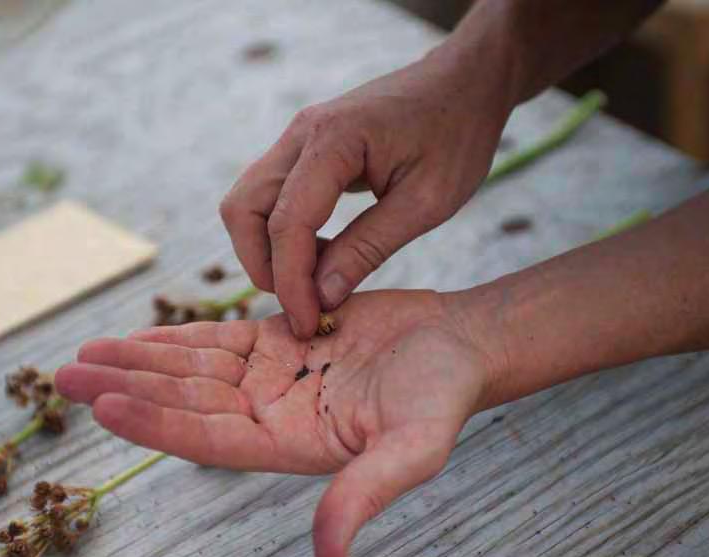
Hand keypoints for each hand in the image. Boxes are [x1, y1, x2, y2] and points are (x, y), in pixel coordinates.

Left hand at [55, 290, 493, 556]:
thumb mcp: (412, 449)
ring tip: (87, 353)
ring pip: (192, 368)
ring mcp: (272, 376)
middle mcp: (271, 414)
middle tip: (65, 375)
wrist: (458, 345)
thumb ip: (364, 495)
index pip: (209, 439)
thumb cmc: (442, 396)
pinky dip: (177, 336)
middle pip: (184, 401)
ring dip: (139, 360)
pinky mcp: (280, 339)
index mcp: (290, 444)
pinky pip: (218, 338)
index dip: (156, 424)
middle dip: (126, 387)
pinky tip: (140, 336)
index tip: (104, 407)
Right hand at [218, 47, 512, 337]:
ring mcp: (297, 137)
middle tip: (304, 305)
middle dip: (264, 266)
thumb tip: (322, 296)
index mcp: (334, 140)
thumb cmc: (457, 134)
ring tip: (315, 282)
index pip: (287, 222)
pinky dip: (281, 233)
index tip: (307, 323)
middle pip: (243, 210)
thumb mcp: (427, 202)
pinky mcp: (303, 148)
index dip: (291, 281)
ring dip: (267, 251)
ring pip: (247, 203)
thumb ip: (369, 247)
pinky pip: (270, 197)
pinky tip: (322, 255)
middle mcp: (302, 133)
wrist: (464, 82)